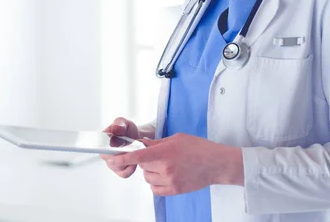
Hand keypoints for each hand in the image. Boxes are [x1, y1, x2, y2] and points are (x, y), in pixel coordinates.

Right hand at [100, 117, 141, 178]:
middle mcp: (104, 153)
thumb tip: (115, 130)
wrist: (136, 137)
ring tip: (134, 154)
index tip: (114, 148)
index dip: (105, 149)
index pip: (98, 148)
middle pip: (109, 159)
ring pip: (117, 167)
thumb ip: (119, 124)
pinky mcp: (120, 170)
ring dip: (127, 161)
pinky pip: (123, 174)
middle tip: (130, 149)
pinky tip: (134, 162)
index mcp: (101, 141)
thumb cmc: (126, 129)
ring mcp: (112, 163)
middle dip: (120, 155)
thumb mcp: (123, 122)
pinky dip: (130, 169)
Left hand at [109, 133, 243, 195]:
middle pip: (142, 166)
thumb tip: (143, 144)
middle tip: (158, 156)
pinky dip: (156, 183)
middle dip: (146, 161)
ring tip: (166, 165)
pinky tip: (166, 175)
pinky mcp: (175, 190)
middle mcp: (165, 168)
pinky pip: (155, 189)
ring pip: (148, 178)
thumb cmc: (199, 148)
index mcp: (164, 152)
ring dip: (151, 172)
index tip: (113, 158)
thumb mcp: (176, 138)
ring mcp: (170, 181)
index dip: (123, 158)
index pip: (137, 156)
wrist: (216, 163)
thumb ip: (157, 143)